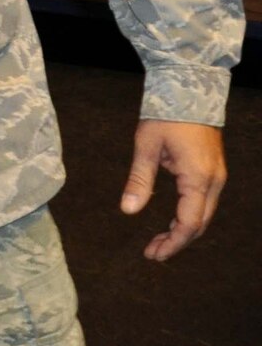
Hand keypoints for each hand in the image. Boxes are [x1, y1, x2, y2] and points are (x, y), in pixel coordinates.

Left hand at [120, 119, 224, 259]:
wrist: (188, 90)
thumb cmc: (165, 116)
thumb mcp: (146, 147)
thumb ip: (139, 180)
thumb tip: (127, 210)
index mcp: (198, 178)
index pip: (188, 223)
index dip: (172, 243)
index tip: (154, 255)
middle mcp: (213, 182)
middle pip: (199, 224)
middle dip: (176, 241)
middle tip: (152, 253)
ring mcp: (217, 177)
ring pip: (203, 215)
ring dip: (182, 230)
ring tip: (158, 242)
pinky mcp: (213, 171)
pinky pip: (203, 202)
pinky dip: (188, 216)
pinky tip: (171, 222)